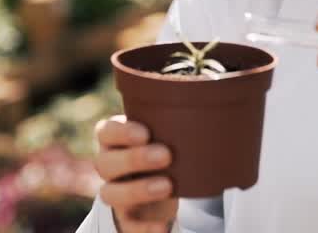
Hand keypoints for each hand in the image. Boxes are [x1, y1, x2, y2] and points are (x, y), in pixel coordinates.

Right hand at [94, 115, 177, 232]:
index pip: (105, 131)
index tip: (146, 133)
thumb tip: (212, 97)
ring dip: (137, 190)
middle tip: (166, 155)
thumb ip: (179, 115)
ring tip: (167, 186)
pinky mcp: (128, 218)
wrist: (168, 184)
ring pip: (110, 193)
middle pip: (105, 163)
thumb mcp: (171, 129)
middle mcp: (110, 165)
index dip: (121, 132)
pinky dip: (144, 228)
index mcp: (116, 140)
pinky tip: (163, 225)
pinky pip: (128, 225)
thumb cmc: (169, 146)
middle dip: (134, 159)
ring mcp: (116, 192)